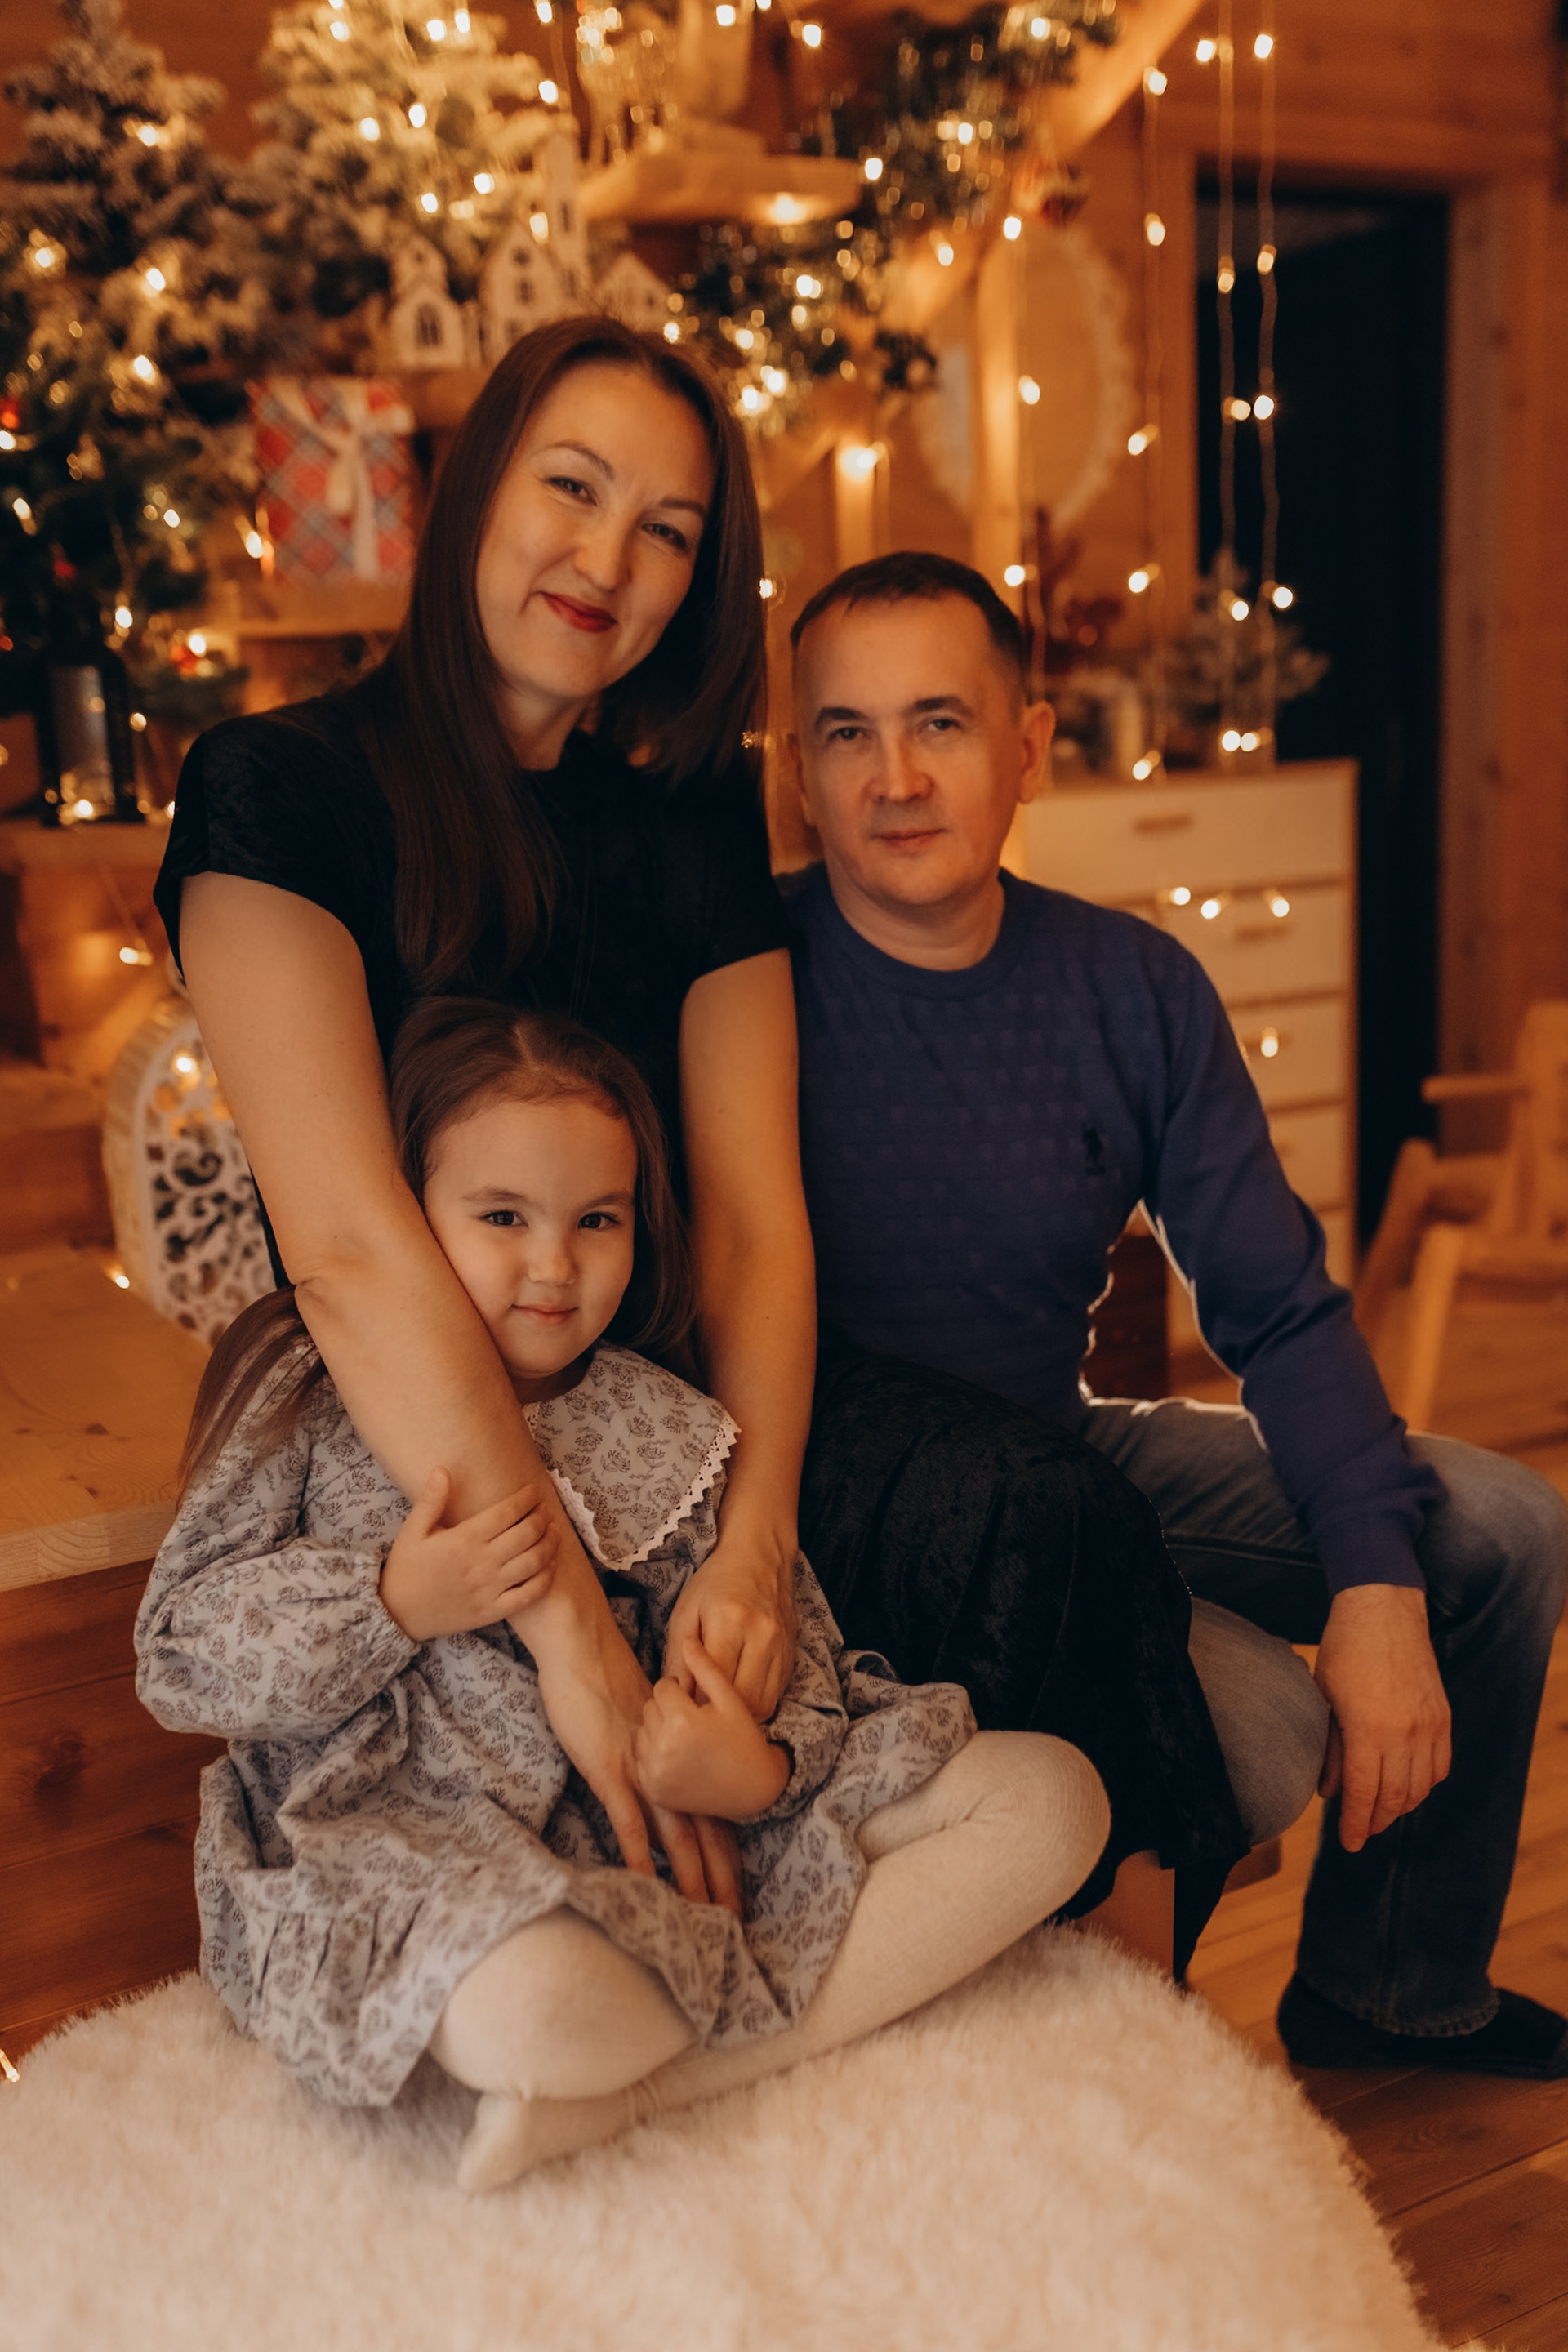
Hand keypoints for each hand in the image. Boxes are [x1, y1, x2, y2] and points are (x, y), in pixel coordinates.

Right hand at [380, 1467, 555, 1641]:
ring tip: (555, 1531)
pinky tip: (550, 1565)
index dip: (526, 1499)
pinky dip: (546, 1578)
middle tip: (545, 1510)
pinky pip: (529, 1595)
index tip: (533, 1491)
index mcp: (463, 1539)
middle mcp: (481, 1563)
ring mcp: (490, 1589)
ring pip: (534, 1562)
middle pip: (526, 1534)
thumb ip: (431, 1500)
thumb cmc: (407, 1568)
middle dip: (542, 1518)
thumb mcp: (413, 1530)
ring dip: (550, 1544)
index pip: (506, 1512)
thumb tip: (443, 1469)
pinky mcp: (493, 1611)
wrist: (397, 1613)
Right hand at [524, 1561, 744, 1916]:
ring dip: (691, 1878)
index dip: (727, 1853)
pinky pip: (629, 1821)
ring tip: (705, 1916)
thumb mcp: (644, 1722)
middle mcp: (672, 1767)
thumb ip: (657, 1752)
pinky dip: (640, 1856)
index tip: (738, 1889)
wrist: (585, 1648)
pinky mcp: (611, 1770)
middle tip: (736, 1918)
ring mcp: (644, 1770)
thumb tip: (663, 1784)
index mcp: (682, 1756)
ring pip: (675, 1835)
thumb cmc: (608, 1680)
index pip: (713, 1813)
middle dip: (721, 1878)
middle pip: (705, 1831)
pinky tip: (648, 1886)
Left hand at [634, 1636, 790, 1819]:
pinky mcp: (653, 1789)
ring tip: (685, 1737)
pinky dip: (653, 1754)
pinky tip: (678, 1755)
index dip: (681, 1689)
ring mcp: (656, 1772)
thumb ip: (706, 1668)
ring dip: (658, 1729)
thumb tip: (687, 1640)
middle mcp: (663, 1748)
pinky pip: (640, 1758)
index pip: (663, 1687)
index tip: (697, 1701)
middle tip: (692, 1719)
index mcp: (682, 1720)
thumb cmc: (744, 1738)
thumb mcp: (730, 1699)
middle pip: (650, 1708)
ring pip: (642, 1732)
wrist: (752, 1788)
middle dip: (667, 1708)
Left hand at [662, 1534, 796, 1719]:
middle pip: (740, 1699)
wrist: (760, 1560)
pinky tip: (736, 1699)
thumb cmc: (715, 1584)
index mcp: (731, 1621)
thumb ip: (678, 1656)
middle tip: (697, 1713)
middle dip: (715, 1714)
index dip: (693, 1701)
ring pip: (761, 1705)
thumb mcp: (686, 1612)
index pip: (711, 1680)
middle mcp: (763, 1636)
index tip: (680, 1706)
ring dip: (736, 1715)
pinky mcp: (791, 1658)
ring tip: (716, 1709)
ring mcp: (782, 1648)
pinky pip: (774, 1698)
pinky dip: (753, 1706)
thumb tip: (675, 1696)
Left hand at [1314, 1584, 1451, 1851]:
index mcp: (1368, 1729)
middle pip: (1396, 1797)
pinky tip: (1410, 1786)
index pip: (1364, 1793)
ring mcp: (1428, 1725)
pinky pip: (1440, 1765)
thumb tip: (1328, 1791)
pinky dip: (1426, 1784)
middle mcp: (1403, 1733)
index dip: (1356, 1823)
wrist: (1383, 1609)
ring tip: (1382, 1813)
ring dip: (1402, 1806)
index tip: (1349, 1843)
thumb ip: (1328, 1748)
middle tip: (1362, 1833)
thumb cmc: (1345, 1649)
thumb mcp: (1324, 1697)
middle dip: (1377, 1821)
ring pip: (1421, 1787)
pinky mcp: (1442, 1717)